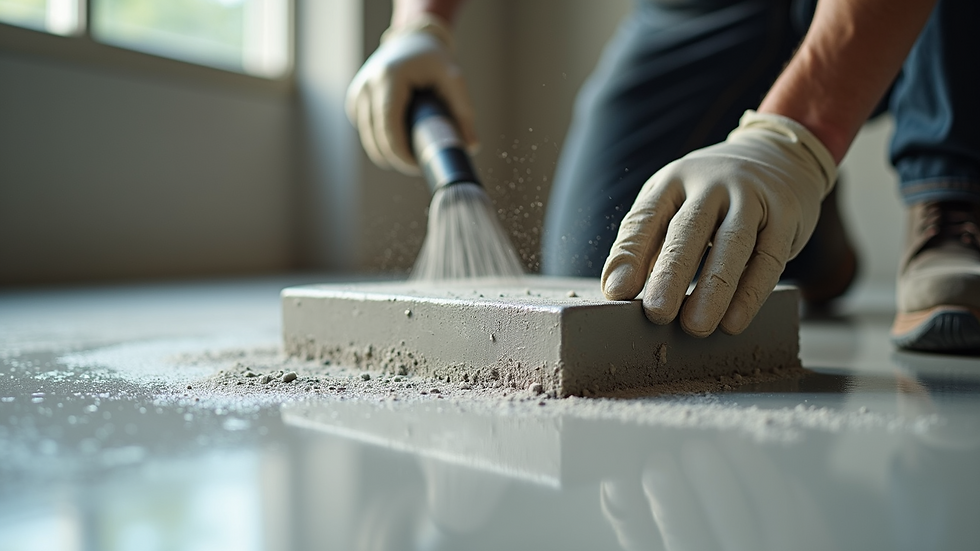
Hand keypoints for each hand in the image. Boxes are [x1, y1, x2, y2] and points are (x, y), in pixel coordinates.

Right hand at [345, 15, 477, 174]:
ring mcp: (358, 92)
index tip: (417, 165)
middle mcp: (367, 85)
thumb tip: (471, 146)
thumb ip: (463, 111)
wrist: (412, 39)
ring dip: (387, 152)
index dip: (400, 153)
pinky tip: (399, 141)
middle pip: (375, 137)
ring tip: (411, 156)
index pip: (388, 127)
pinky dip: (380, 140)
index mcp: (389, 78)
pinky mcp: (356, 99)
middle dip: (396, 157)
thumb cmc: (434, 59)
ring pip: (368, 138)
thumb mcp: (453, 78)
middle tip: (418, 165)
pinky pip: (366, 130)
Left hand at [601, 111, 836, 336]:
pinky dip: (751, 293)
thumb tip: (617, 291)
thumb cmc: (712, 195)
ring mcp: (751, 196)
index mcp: (672, 181)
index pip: (645, 218)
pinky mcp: (786, 213)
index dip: (629, 256)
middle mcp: (710, 183)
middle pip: (687, 231)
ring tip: (695, 326)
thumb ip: (648, 242)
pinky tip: (734, 321)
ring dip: (713, 289)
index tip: (617, 293)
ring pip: (731, 245)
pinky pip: (768, 258)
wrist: (778, 156)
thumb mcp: (674, 203)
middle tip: (657, 313)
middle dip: (670, 274)